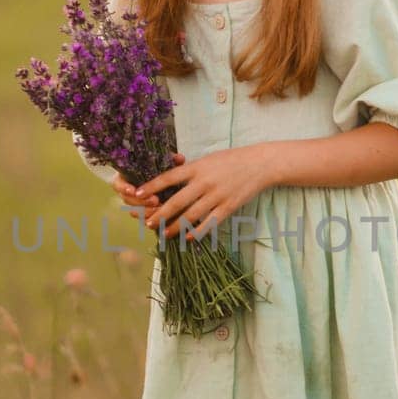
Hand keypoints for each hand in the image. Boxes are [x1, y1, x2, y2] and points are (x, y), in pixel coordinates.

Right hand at [111, 153, 185, 218]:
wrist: (170, 183)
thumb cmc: (163, 169)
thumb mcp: (166, 163)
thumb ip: (171, 160)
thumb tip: (179, 158)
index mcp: (126, 177)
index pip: (117, 184)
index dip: (123, 188)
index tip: (133, 190)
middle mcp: (127, 192)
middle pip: (127, 200)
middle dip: (140, 202)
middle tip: (155, 200)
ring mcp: (134, 204)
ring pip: (135, 212)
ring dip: (147, 212)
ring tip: (160, 209)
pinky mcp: (143, 214)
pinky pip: (143, 220)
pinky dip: (152, 219)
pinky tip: (162, 218)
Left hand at [137, 144, 272, 241]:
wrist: (260, 164)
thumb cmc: (231, 160)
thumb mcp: (208, 160)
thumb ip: (190, 171)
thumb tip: (169, 182)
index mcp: (197, 167)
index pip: (168, 177)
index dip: (151, 186)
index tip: (137, 194)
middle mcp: (204, 182)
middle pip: (177, 201)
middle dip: (160, 214)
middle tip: (147, 224)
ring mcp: (217, 195)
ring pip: (191, 216)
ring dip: (175, 227)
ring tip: (163, 234)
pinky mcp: (228, 207)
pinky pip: (209, 223)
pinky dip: (197, 232)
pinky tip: (188, 238)